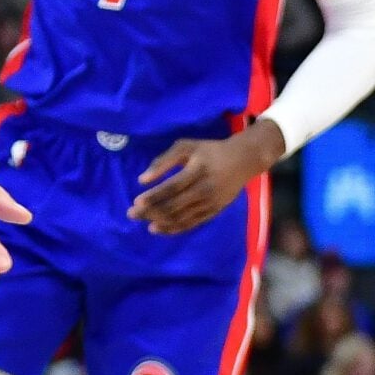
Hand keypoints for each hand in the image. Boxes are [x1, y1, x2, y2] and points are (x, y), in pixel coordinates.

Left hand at [130, 126, 284, 235]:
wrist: (243, 161)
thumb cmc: (209, 151)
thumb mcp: (186, 146)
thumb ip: (164, 160)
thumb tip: (143, 179)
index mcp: (198, 170)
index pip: (172, 187)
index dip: (154, 196)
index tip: (136, 202)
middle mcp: (205, 189)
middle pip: (175, 205)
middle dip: (151, 212)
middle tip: (131, 215)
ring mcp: (211, 203)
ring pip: (182, 217)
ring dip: (161, 222)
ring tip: (144, 223)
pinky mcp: (214, 211)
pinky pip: (192, 223)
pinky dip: (174, 228)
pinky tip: (160, 228)